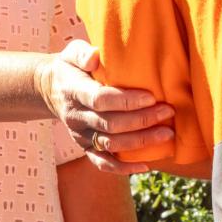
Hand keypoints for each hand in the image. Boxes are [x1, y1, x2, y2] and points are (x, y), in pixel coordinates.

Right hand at [38, 40, 173, 173]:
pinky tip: (147, 166)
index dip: (126, 101)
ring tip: (167, 134)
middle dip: (142, 120)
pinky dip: (124, 168)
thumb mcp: (71, 52)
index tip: (151, 97)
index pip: (100, 99)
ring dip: (140, 142)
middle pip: (110, 124)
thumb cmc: (71, 67)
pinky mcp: (85, 148)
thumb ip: (82, 52)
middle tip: (168, 112)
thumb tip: (94, 56)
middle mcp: (76, 117)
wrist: (52, 90)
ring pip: (111, 144)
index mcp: (74, 91)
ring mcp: (80, 136)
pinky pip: (102, 163)